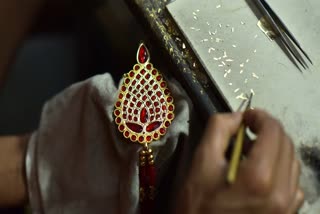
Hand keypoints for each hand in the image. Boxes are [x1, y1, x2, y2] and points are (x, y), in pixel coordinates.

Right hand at [174, 109, 303, 213]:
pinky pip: (293, 183)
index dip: (259, 116)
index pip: (273, 130)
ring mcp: (287, 207)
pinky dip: (280, 170)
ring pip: (292, 162)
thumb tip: (237, 117)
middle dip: (267, 131)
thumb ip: (219, 129)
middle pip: (286, 144)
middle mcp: (281, 193)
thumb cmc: (197, 204)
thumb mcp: (201, 161)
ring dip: (274, 149)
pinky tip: (260, 174)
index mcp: (258, 177)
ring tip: (251, 153)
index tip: (246, 117)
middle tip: (247, 132)